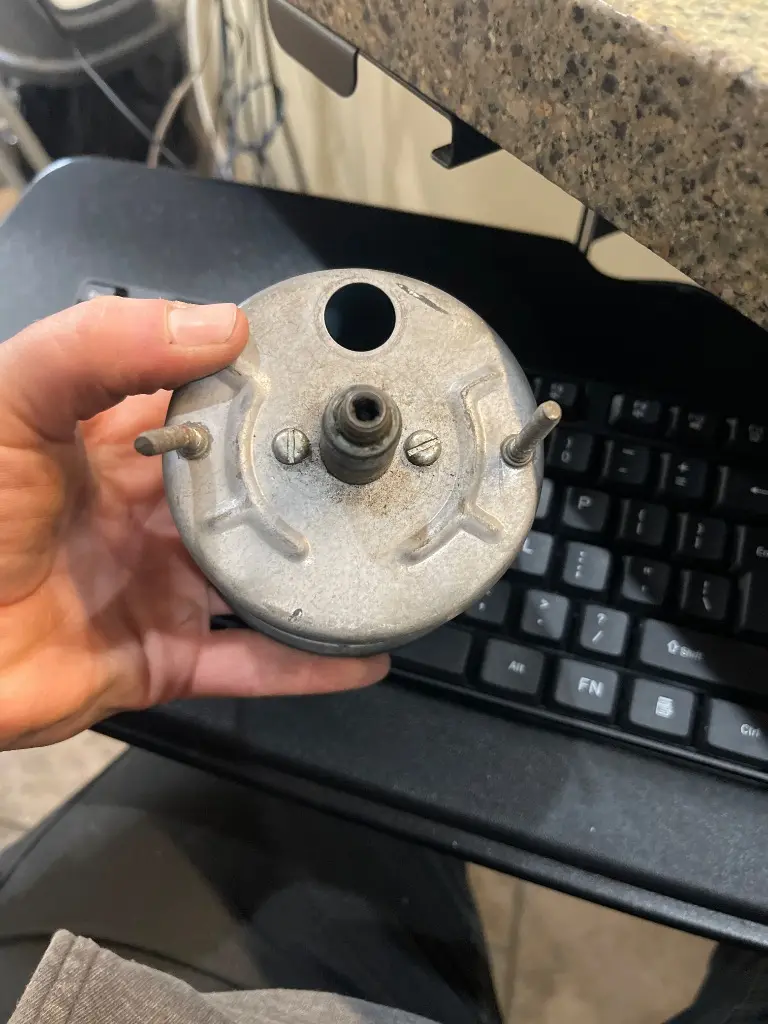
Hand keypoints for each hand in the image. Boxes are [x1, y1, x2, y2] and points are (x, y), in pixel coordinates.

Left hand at [0, 298, 387, 748]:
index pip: (209, 407)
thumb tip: (219, 325)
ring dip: (318, 573)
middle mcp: (144, 515)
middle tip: (372, 468)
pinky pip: (248, 665)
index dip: (264, 390)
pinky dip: (306, 665)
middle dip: (305, 483)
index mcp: (114, 445)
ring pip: (260, 581)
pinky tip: (359, 653)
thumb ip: (101, 346)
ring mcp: (157, 588)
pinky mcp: (161, 658)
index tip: (327, 378)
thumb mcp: (15, 401)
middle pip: (248, 495)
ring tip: (380, 553)